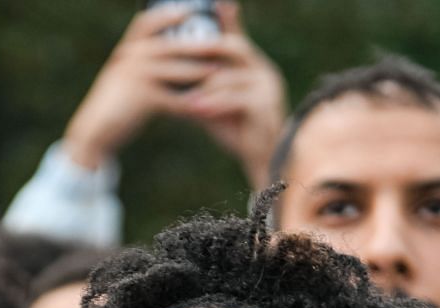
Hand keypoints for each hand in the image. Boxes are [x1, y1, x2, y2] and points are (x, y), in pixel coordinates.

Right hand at [61, 3, 234, 171]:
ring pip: (174, 69)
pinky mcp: (140, 98)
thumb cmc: (114, 103)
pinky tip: (202, 106)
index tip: (188, 10)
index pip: (146, 23)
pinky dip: (187, 102)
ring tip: (218, 72)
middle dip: (196, 44)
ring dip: (198, 70)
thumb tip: (168, 56)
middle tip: (220, 43)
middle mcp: (130, 57)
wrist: (94, 129)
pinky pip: (171, 98)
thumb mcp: (124, 76)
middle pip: (170, 45)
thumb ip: (143, 64)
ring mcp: (135, 77)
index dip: (167, 14)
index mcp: (127, 49)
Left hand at [170, 4, 286, 186]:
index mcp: (254, 66)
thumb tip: (170, 76)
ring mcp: (268, 87)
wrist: (260, 160)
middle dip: (206, 47)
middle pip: (236, 47)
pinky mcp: (267, 106)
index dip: (222, 22)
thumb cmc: (236, 131)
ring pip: (231, 77)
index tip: (207, 12)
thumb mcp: (214, 104)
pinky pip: (236, 99)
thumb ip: (200, 88)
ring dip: (204, 86)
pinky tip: (196, 109)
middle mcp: (264, 71)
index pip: (236, 38)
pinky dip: (214, 103)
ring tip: (183, 95)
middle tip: (179, 50)